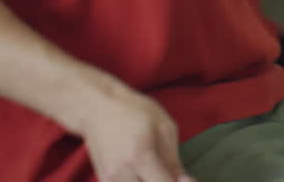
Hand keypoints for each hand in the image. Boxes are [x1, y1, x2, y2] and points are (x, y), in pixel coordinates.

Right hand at [73, 83, 193, 181]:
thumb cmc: (133, 111)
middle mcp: (121, 174)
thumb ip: (174, 160)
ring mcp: (109, 180)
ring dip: (149, 181)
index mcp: (140, 157)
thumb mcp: (164, 127)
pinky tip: (142, 173)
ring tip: (156, 171)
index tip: (186, 178)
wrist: (97, 109)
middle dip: (162, 181)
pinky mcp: (103, 181)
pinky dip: (137, 181)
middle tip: (169, 173)